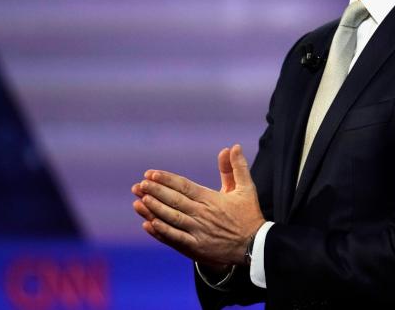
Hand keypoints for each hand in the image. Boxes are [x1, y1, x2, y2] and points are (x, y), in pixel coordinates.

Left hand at [131, 144, 265, 268]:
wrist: (255, 246)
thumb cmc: (248, 215)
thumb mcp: (246, 188)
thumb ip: (236, 167)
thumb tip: (232, 147)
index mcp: (212, 199)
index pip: (185, 186)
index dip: (167, 180)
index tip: (151, 174)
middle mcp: (202, 214)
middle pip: (174, 201)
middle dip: (155, 192)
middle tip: (139, 184)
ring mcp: (198, 232)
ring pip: (171, 219)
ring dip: (154, 210)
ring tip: (139, 200)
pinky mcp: (196, 247)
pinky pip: (175, 239)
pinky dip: (161, 232)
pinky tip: (148, 224)